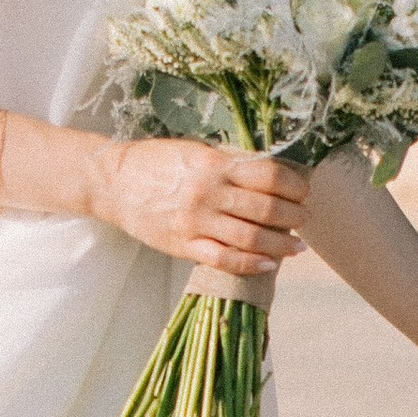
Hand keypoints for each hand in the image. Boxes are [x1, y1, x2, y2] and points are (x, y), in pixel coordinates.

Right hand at [93, 139, 308, 281]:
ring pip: (252, 238)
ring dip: (281, 244)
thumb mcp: (196, 151)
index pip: (270, 176)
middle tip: (305, 219)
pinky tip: (268, 265)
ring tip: (296, 247)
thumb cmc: (156, 162)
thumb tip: (270, 174)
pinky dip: (251, 264)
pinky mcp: (184, 245)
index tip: (303, 191)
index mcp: (214, 164)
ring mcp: (196, 222)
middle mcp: (208, 193)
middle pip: (267, 209)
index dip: (294, 186)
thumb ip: (229, 163)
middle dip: (295, 216)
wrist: (113, 183)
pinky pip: (225, 259)